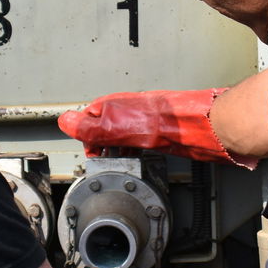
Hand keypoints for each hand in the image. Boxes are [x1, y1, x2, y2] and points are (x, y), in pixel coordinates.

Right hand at [59, 89, 245, 164]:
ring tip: (116, 162)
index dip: (86, 137)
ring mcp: (142, 122)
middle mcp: (128, 111)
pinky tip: (134, 159)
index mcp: (116, 105)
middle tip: (103, 160)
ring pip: (119, 137)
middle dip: (99, 145)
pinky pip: (135, 142)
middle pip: (103, 128)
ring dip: (114, 151)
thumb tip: (65, 122)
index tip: (90, 152)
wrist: (202, 126)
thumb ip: (92, 127)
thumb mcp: (120, 126)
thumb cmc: (168, 122)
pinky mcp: (157, 133)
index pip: (88, 118)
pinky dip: (130, 152)